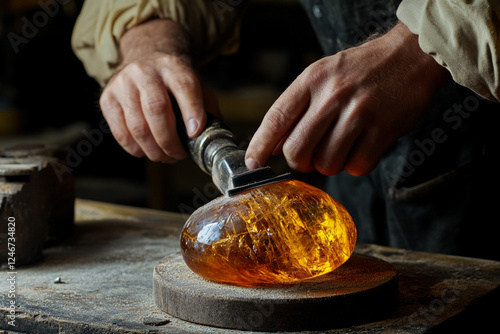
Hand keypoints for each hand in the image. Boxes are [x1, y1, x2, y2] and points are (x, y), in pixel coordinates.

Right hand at [99, 19, 217, 162]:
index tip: (195, 133)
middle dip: (169, 141)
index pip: (185, 87)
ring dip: (154, 150)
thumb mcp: (196, 86)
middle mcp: (145, 71)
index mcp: (173, 66)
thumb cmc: (173, 83)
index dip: (192, 112)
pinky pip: (120, 133)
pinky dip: (135, 149)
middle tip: (178, 154)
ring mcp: (123, 84)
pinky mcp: (107, 98)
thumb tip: (212, 139)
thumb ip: (207, 109)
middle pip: (156, 109)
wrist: (143, 61)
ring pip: (137, 126)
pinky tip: (146, 150)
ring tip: (165, 156)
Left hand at [245, 23, 450, 175]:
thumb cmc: (361, 69)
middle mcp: (332, 95)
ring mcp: (359, 113)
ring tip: (341, 146)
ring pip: (326, 163)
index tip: (252, 163)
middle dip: (299, 162)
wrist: (410, 56)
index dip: (260, 145)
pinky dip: (356, 164)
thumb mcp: (322, 75)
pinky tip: (361, 148)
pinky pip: (357, 166)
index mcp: (312, 80)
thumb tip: (272, 145)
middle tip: (309, 156)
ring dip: (330, 163)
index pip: (276, 118)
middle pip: (297, 150)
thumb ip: (296, 108)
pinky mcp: (383, 130)